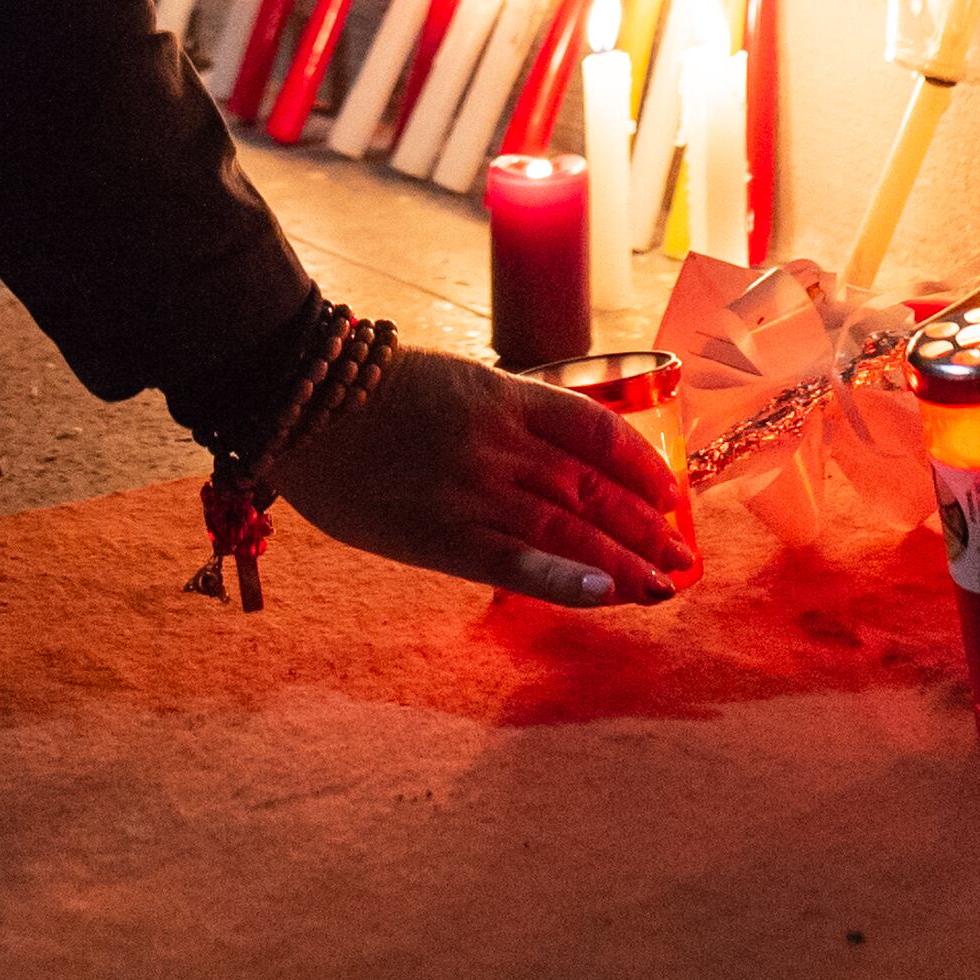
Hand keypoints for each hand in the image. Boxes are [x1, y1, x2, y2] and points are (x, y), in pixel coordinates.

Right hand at [268, 349, 700, 608]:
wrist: (299, 396)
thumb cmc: (362, 395)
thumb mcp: (448, 385)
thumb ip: (495, 420)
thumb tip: (536, 460)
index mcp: (506, 397)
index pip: (597, 433)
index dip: (642, 466)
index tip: (669, 495)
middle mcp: (504, 443)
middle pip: (593, 487)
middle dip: (644, 525)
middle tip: (680, 557)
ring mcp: (477, 488)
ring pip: (571, 526)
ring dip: (625, 559)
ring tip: (662, 586)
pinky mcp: (445, 533)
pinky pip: (520, 560)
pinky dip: (568, 579)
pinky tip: (608, 594)